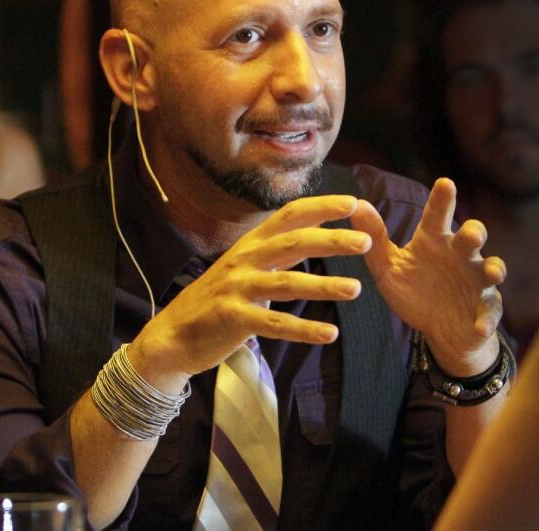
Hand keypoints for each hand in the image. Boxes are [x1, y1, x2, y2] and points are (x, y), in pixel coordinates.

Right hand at [129, 194, 371, 392]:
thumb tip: (314, 228)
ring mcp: (237, 289)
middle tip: (364, 241)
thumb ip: (279, 250)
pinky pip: (274, 324)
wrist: (174, 334)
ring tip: (355, 289)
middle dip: (330, 240)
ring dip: (323, 285)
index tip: (352, 203)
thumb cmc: (218, 299)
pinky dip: (303, 330)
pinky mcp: (233, 319)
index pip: (289, 216)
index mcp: (251, 244)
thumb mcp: (246, 266)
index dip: (320, 207)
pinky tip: (329, 333)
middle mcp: (244, 260)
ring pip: (287, 283)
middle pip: (292, 243)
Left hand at [350, 178, 504, 375]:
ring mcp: (477, 280)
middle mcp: (460, 255)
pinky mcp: (486, 308)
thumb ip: (374, 239)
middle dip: (474, 233)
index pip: (437, 216)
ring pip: (492, 267)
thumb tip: (356, 204)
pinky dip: (487, 320)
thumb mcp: (388, 268)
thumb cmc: (415, 291)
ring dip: (493, 268)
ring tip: (492, 273)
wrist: (440, 330)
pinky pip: (490, 311)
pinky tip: (480, 328)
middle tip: (470, 233)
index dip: (442, 200)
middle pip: (471, 237)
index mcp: (435, 241)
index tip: (445, 183)